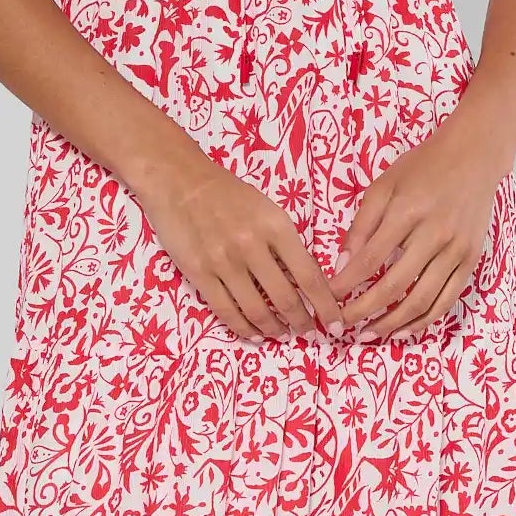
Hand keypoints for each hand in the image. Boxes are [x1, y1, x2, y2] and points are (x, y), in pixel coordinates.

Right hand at [129, 140, 345, 341]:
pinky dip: (243, 328)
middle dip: (301, 323)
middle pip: (285, 298)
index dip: (324, 305)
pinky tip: (254, 334)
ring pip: (256, 310)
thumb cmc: (229, 194)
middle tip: (308, 333)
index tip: (335, 323)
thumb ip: (285, 244)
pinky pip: (225, 311)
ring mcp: (223, 262)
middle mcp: (251, 246)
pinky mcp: (199, 273)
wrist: (180, 181)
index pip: (308, 275)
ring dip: (273, 329)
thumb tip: (306, 283)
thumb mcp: (268, 211)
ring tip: (281, 334)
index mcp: (276, 226)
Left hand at [328, 128, 500, 338]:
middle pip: (395, 285)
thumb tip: (343, 263)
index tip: (328, 297)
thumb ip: (362, 224)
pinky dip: (424, 320)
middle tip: (342, 324)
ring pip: (422, 300)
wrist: (473, 156)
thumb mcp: (384, 185)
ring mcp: (456, 251)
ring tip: (369, 333)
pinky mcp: (471, 260)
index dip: (346, 283)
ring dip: (393, 323)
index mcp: (407, 212)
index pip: (370, 258)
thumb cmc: (422, 167)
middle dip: (364, 310)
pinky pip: (447, 300)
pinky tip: (404, 330)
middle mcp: (434, 235)